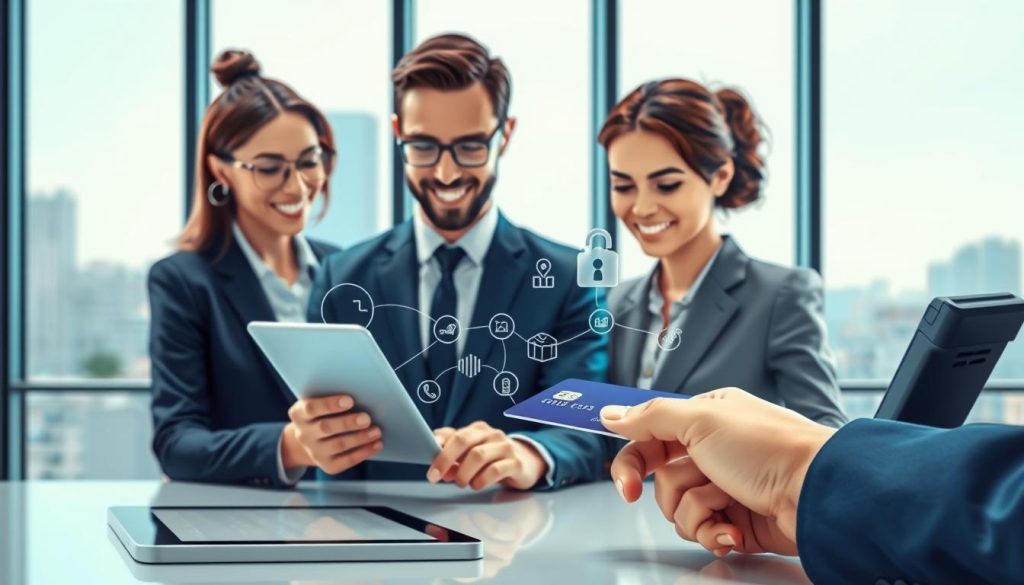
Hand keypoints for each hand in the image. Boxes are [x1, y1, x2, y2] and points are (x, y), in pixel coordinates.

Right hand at [282, 394, 382, 474]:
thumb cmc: (324, 412)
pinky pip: (346, 461)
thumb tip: (363, 396)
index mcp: (299, 414)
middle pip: (325, 428)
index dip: (330, 404)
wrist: (313, 437)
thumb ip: (336, 399)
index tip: (350, 400)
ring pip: (338, 445)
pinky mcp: (327, 465)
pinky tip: (377, 444)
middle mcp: (303, 434)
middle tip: (367, 418)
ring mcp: (314, 452)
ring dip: (359, 438)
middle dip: (348, 423)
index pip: (311, 408)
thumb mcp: (322, 402)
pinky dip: (364, 452)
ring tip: (376, 431)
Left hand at [427, 421, 547, 490]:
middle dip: (445, 459)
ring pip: (478, 455)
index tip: (428, 463)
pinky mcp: (515, 462)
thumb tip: (439, 470)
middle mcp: (491, 434)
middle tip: (436, 476)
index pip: (453, 433)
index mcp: (477, 430)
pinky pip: (495, 470)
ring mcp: (505, 447)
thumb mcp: (472, 455)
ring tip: (461, 483)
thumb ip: (453, 460)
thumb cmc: (494, 459)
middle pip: (463, 441)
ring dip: (464, 473)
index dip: (437, 446)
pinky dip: (481, 480)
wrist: (527, 463)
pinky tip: (477, 485)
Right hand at [601, 388, 835, 556]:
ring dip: (700, 513)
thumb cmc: (768, 449)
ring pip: (680, 510)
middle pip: (662, 481)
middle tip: (698, 492)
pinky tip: (735, 529)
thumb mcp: (701, 420)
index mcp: (704, 419)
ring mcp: (725, 489)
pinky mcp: (737, 521)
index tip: (626, 486)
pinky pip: (704, 532)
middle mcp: (713, 452)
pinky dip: (717, 533)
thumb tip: (611, 414)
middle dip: (677, 492)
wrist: (816, 494)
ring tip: (729, 505)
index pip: (649, 440)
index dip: (633, 464)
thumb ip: (650, 417)